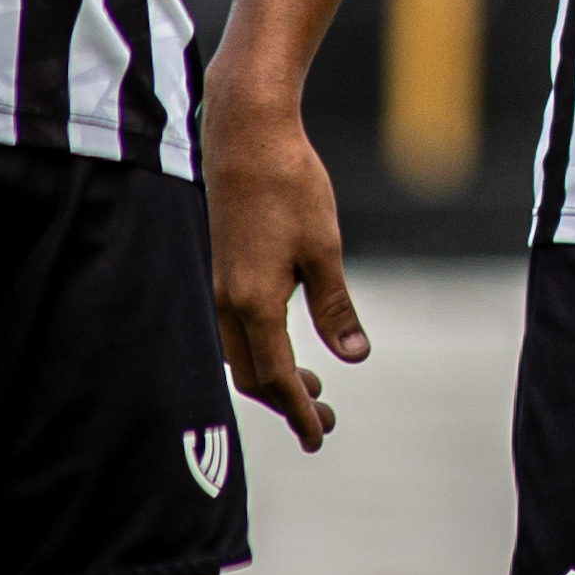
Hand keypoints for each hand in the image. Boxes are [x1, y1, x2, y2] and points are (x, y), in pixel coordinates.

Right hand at [208, 93, 373, 446]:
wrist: (246, 137)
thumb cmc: (290, 186)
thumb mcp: (325, 248)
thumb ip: (335, 306)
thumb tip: (354, 357)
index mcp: (255, 304)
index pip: (276, 378)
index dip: (297, 413)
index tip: (318, 437)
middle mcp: (228, 303)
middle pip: (252, 375)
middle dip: (285, 403)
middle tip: (322, 420)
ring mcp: (219, 286)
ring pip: (241, 353)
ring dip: (272, 376)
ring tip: (310, 387)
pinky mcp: (222, 269)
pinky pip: (235, 330)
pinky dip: (260, 349)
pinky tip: (284, 342)